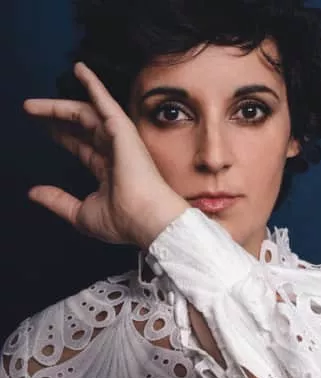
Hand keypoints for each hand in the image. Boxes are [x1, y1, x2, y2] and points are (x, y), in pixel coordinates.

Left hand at [25, 62, 188, 247]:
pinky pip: (105, 102)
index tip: (45, 131)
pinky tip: (79, 69)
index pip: (82, 148)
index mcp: (109, 171)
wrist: (146, 219)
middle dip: (57, 119)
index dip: (63, 137)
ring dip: (59, 106)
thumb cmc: (123, 221)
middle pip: (81, 128)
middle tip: (31, 110)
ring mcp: (119, 140)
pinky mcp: (122, 130)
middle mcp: (114, 152)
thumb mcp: (80, 213)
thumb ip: (58, 200)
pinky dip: (93, 85)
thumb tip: (34, 192)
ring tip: (31, 105)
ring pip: (86, 114)